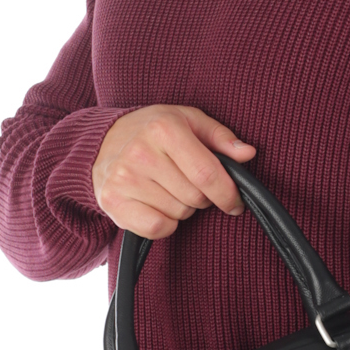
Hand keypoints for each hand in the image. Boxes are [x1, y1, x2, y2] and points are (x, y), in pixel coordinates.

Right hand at [92, 104, 256, 237]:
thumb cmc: (152, 131)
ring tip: (167, 189)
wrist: (101, 141)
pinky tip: (155, 204)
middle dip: (201, 197)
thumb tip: (248, 154)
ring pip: (178, 214)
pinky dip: (164, 223)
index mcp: (164, 128)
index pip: (208, 174)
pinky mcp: (113, 202)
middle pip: (195, 198)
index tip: (234, 202)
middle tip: (187, 184)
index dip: (228, 194)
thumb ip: (221, 138)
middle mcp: (141, 152)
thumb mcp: (189, 121)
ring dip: (181, 208)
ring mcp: (124, 178)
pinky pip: (157, 228)